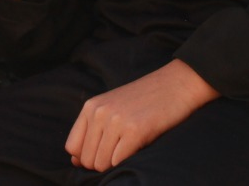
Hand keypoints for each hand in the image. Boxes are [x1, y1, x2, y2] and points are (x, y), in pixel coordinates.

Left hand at [65, 60, 217, 171]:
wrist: (177, 84)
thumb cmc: (145, 100)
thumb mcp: (112, 108)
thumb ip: (92, 131)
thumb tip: (75, 161)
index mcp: (91, 106)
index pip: (72, 147)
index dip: (85, 157)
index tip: (103, 152)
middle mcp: (100, 112)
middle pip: (87, 159)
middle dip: (102, 162)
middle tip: (121, 149)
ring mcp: (116, 121)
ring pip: (101, 164)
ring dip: (115, 163)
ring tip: (130, 146)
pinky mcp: (135, 131)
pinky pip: (118, 162)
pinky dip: (126, 162)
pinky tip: (138, 147)